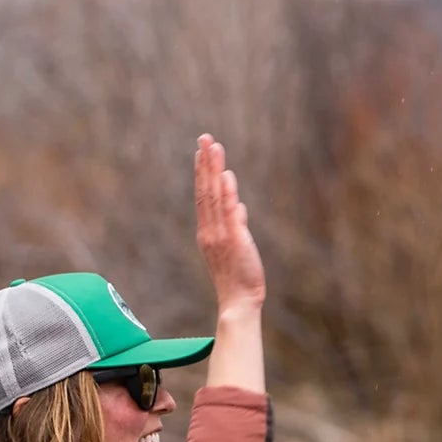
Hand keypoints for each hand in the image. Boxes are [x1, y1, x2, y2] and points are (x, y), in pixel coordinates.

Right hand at [194, 133, 264, 312]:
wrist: (239, 302)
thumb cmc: (238, 278)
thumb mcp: (235, 247)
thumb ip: (236, 225)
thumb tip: (239, 207)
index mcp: (208, 232)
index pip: (204, 196)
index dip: (202, 173)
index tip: (202, 150)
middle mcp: (210, 231)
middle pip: (206, 192)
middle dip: (205, 164)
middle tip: (205, 138)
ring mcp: (221, 236)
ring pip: (215, 198)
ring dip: (214, 172)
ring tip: (214, 148)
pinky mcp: (235, 243)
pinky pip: (230, 215)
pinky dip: (228, 196)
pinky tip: (227, 177)